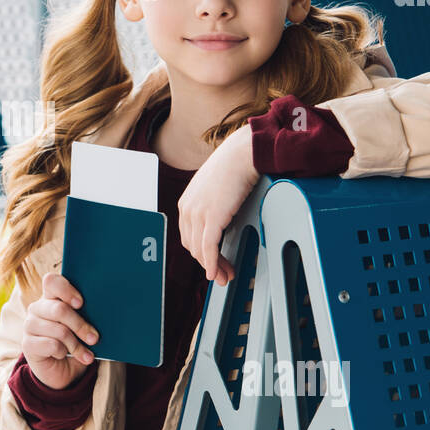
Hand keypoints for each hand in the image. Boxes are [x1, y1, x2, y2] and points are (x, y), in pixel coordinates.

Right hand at [20, 272, 98, 389]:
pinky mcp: (27, 344)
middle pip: (59, 309)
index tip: (81, 304)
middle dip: (80, 325)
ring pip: (59, 330)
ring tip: (86, 355)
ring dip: (76, 345)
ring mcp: (30, 325)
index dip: (66, 290)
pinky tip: (64, 356)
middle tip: (94, 338)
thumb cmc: (74, 343)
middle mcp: (37, 308)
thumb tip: (102, 312)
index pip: (51, 281)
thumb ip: (85, 315)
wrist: (61, 371)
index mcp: (50, 297)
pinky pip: (52, 345)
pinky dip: (63, 353)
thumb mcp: (81, 327)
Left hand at [177, 123, 259, 283]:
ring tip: (224, 275)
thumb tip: (221, 218)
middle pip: (192, 246)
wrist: (242, 154)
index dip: (200, 253)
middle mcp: (187, 209)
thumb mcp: (215, 189)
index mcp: (186, 203)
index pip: (189, 236)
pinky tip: (217, 272)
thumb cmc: (233, 167)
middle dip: (207, 263)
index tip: (213, 262)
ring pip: (200, 250)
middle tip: (221, 274)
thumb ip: (212, 204)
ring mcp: (197, 213)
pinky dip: (212, 263)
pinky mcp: (211, 218)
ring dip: (213, 267)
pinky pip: (209, 248)